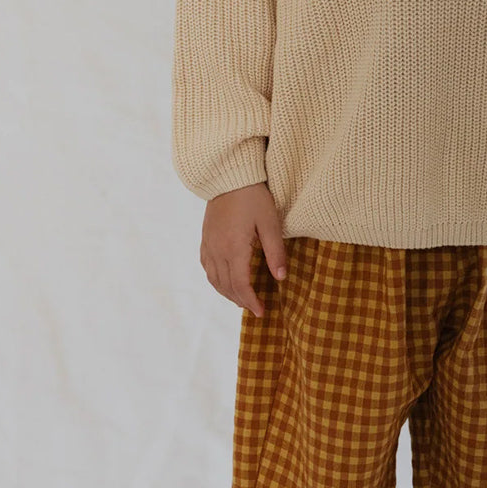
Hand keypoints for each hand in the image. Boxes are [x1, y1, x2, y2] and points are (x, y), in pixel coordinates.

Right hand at [200, 182, 288, 316]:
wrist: (229, 175)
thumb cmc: (252, 196)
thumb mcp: (270, 223)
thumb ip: (275, 252)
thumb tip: (281, 278)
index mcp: (234, 248)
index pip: (241, 284)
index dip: (251, 301)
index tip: (262, 312)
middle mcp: (217, 250)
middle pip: (226, 286)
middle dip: (241, 300)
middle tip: (256, 308)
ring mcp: (208, 244)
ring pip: (214, 279)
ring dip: (227, 293)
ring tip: (242, 299)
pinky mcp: (205, 238)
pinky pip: (207, 267)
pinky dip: (216, 280)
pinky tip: (226, 281)